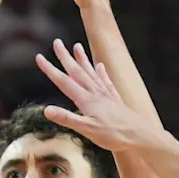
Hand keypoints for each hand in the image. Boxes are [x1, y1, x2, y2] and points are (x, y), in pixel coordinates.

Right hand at [35, 40, 164, 152]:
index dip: (50, 69)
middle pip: (77, 71)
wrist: (140, 135)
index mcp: (86, 100)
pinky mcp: (115, 100)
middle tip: (57, 42)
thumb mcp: (87, 130)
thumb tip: (46, 110)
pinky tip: (100, 66)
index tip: (38, 57)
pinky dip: (101, 73)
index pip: (64, 81)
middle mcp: (95, 93)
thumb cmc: (114, 135)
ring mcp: (106, 95)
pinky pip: (106, 82)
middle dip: (65, 57)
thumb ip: (67, 119)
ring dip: (82, 60)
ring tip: (77, 46)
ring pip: (91, 73)